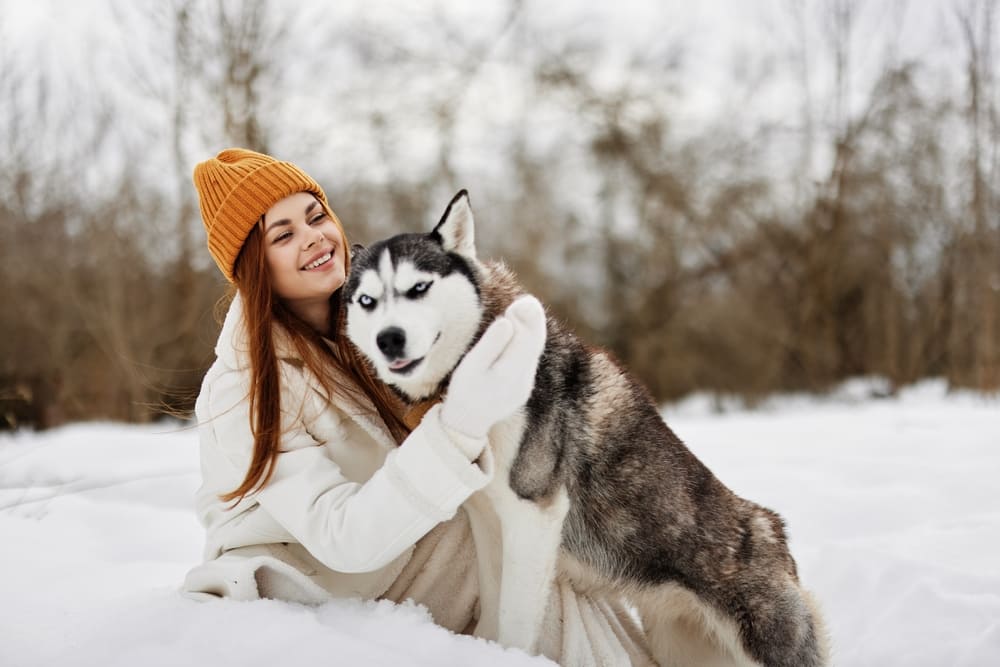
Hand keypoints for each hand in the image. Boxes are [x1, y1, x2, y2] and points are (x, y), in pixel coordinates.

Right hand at [440, 295, 546, 439]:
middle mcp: (523, 381)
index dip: (527, 320)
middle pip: (534, 345)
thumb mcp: (471, 367)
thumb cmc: (464, 391)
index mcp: (510, 374)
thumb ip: (490, 345)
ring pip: (533, 353)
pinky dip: (527, 344)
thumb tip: (508, 322)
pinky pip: (529, 361)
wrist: (466, 424)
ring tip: (525, 309)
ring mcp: (525, 386)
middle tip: (526, 301)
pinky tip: (520, 332)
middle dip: (532, 322)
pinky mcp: (522, 388)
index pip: (527, 341)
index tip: (522, 302)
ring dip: (531, 331)